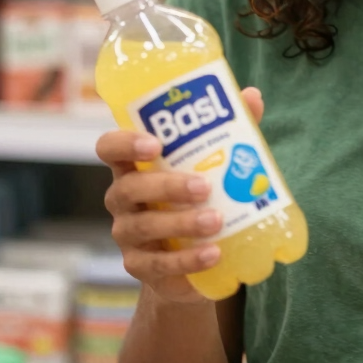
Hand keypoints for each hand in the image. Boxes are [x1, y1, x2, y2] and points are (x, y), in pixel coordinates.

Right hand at [97, 87, 265, 303]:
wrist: (196, 257)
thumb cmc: (199, 195)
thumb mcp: (212, 162)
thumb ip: (227, 131)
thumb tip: (252, 96)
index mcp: (134, 166)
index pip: (110, 148)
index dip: (124, 143)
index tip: (154, 144)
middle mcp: (123, 199)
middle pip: (128, 189)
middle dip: (166, 186)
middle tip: (204, 186)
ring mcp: (128, 234)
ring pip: (143, 227)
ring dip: (181, 223)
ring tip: (216, 220)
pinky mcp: (141, 266)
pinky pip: (158, 265)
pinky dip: (188, 259)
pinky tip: (214, 253)